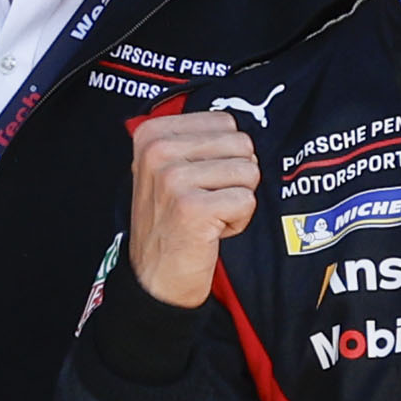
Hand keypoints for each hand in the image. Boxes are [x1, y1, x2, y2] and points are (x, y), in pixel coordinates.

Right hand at [121, 107, 260, 306]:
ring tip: (208, 216)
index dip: (224, 156)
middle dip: (235, 178)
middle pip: (241, 145)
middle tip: (206, 201)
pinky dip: (237, 222)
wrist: (155, 278)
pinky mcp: (192, 207)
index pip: (225, 123)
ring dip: (237, 200)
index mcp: (152, 133)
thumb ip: (198, 140)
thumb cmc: (170, 223)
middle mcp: (157, 151)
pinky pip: (247, 201)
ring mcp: (173, 178)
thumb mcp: (168, 169)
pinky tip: (211, 231)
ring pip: (248, 172)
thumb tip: (241, 127)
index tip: (199, 181)